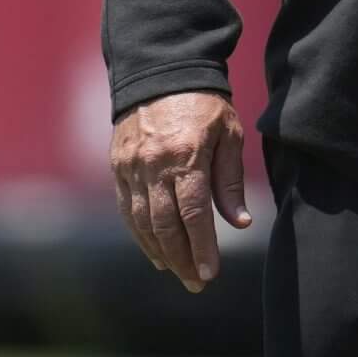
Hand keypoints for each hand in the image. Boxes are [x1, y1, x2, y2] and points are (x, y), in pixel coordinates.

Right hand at [110, 91, 251, 292]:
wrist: (161, 73)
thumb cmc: (205, 104)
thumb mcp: (229, 134)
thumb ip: (230, 181)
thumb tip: (240, 224)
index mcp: (186, 155)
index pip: (193, 213)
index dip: (202, 248)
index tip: (211, 274)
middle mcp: (153, 164)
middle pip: (165, 225)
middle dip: (182, 260)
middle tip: (197, 284)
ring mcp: (131, 167)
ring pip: (141, 223)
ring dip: (161, 253)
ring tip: (180, 273)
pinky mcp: (117, 167)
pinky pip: (126, 210)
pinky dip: (140, 236)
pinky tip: (156, 253)